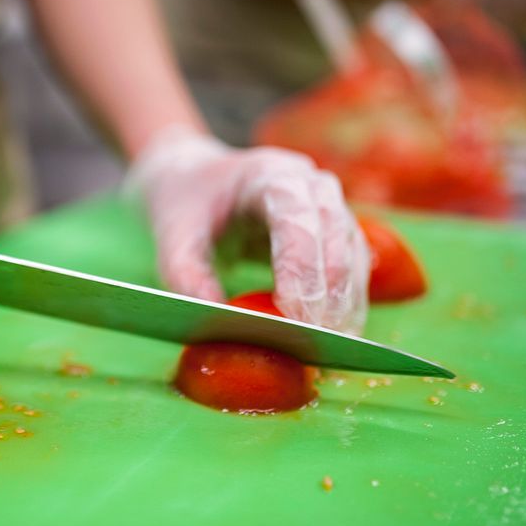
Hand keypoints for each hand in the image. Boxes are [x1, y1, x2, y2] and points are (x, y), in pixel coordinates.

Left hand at [128, 130, 368, 333]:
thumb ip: (187, 278)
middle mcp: (310, 185)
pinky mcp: (337, 233)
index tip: (294, 317)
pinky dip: (347, 304)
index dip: (300, 269)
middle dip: (328, 295)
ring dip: (345, 305)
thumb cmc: (187, 208)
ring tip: (328, 350)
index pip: (296, 219)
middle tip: (314, 344)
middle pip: (335, 237)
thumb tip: (219, 324)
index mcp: (267, 175)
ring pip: (352, 255)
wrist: (198, 181)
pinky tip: (336, 338)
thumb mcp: (172, 239)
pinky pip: (353, 268)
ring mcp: (330, 207)